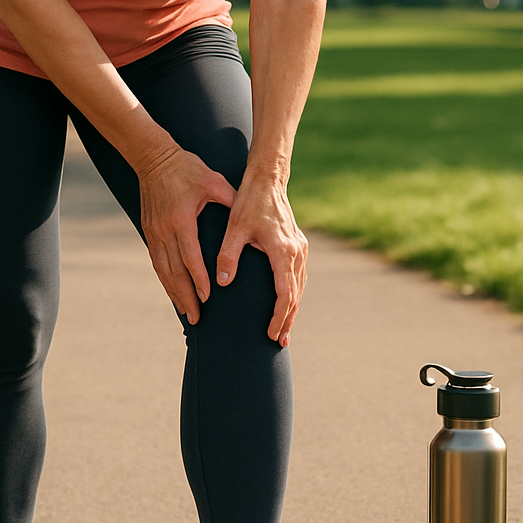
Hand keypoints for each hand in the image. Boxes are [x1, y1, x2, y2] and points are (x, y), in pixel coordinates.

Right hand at [137, 144, 236, 323]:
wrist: (153, 157)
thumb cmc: (187, 168)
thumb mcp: (212, 181)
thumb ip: (230, 199)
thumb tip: (251, 214)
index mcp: (181, 219)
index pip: (190, 256)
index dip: (198, 279)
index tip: (208, 297)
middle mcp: (164, 230)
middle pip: (174, 271)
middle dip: (186, 296)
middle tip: (197, 319)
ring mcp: (154, 232)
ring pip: (163, 270)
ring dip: (174, 293)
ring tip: (186, 313)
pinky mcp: (149, 231)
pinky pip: (157, 262)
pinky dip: (165, 280)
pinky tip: (173, 293)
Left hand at [215, 176, 308, 346]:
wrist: (268, 180)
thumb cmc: (250, 202)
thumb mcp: (235, 227)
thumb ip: (228, 255)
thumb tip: (221, 281)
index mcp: (283, 251)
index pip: (285, 294)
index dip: (278, 316)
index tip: (269, 333)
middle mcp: (297, 252)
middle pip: (296, 295)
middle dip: (288, 320)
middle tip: (280, 342)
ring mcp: (300, 249)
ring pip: (300, 287)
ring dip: (293, 309)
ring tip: (284, 331)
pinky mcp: (298, 245)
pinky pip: (299, 277)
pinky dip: (294, 294)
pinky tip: (288, 304)